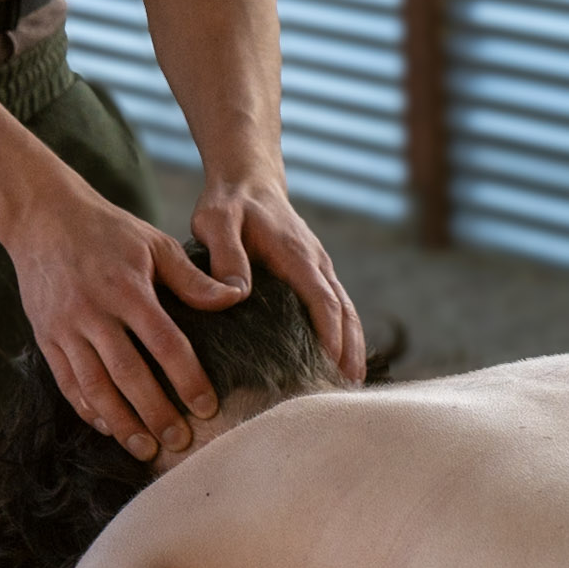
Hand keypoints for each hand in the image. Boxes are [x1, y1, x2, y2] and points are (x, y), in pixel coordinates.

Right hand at [5, 177, 243, 459]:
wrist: (41, 217)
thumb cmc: (108, 230)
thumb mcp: (155, 244)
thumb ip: (193, 278)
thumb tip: (236, 298)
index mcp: (127, 289)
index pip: (164, 343)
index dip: (187, 378)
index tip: (207, 407)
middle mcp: (94, 312)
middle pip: (128, 374)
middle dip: (156, 412)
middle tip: (180, 442)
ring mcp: (65, 328)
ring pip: (94, 386)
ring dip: (121, 422)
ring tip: (145, 448)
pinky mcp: (45, 337)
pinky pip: (66, 382)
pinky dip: (87, 409)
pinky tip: (109, 427)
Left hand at [191, 172, 365, 380]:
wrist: (248, 178)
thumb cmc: (229, 202)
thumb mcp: (216, 222)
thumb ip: (225, 255)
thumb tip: (237, 294)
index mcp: (297, 255)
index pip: (323, 300)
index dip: (330, 335)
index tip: (332, 366)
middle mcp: (316, 263)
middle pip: (345, 311)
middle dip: (350, 350)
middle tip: (348, 389)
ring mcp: (319, 267)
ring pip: (346, 311)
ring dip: (352, 345)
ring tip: (349, 384)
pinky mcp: (314, 273)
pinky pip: (336, 306)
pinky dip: (344, 334)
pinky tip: (337, 359)